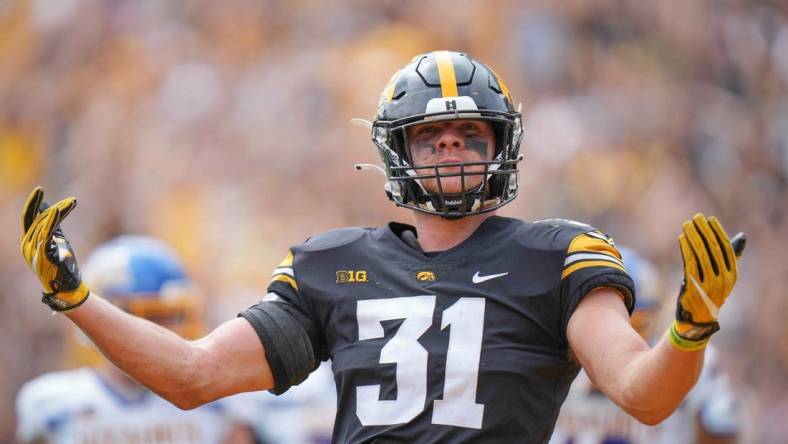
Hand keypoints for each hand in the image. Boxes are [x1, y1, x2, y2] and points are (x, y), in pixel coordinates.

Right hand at [20, 186, 88, 310]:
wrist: (67, 289)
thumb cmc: (63, 266)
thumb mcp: (57, 242)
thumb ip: (53, 227)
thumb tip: (52, 208)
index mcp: (29, 242)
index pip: (28, 218)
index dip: (32, 203)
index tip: (39, 190)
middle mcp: (28, 246)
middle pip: (36, 219)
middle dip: (48, 206)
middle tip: (63, 197)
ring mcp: (34, 252)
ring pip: (42, 225)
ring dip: (57, 212)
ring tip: (70, 203)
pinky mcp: (44, 255)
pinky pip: (47, 234)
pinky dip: (52, 221)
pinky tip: (58, 210)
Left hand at [669, 213, 743, 349]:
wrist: (697, 320)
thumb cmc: (708, 293)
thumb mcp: (721, 276)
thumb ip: (728, 258)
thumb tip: (742, 236)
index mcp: (732, 275)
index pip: (726, 249)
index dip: (717, 232)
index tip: (709, 219)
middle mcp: (723, 280)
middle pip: (713, 249)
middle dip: (704, 231)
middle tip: (696, 217)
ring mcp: (709, 284)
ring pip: (700, 254)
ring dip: (693, 237)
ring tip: (687, 224)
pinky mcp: (694, 287)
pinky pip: (689, 263)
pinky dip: (685, 249)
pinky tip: (681, 238)